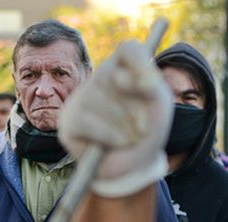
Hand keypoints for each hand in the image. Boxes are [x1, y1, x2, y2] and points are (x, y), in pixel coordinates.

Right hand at [58, 39, 173, 197]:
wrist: (133, 166)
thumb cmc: (146, 130)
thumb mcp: (158, 106)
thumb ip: (150, 85)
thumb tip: (122, 77)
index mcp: (124, 68)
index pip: (128, 50)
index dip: (139, 65)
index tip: (151, 86)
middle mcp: (99, 78)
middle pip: (112, 76)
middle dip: (134, 107)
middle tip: (143, 127)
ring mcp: (80, 99)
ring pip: (98, 99)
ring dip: (123, 125)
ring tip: (130, 138)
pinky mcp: (68, 122)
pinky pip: (86, 121)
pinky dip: (108, 134)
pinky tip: (116, 143)